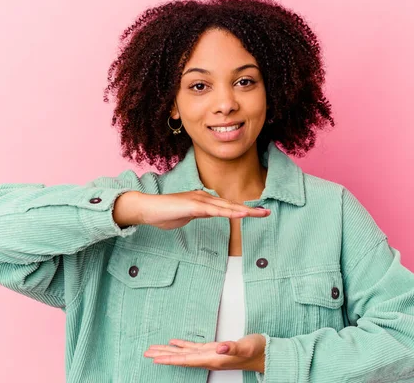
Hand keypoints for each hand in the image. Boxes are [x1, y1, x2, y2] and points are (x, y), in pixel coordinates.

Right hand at [114, 190, 270, 229]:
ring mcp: (199, 200)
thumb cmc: (162, 214)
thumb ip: (197, 215)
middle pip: (231, 204)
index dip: (241, 210)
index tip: (256, 214)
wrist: (146, 208)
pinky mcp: (194, 205)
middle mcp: (203, 197)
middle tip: (267, 213)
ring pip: (227, 206)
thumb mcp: (185, 216)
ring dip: (245, 210)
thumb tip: (206, 215)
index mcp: (202, 200)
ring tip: (261, 214)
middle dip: (250, 209)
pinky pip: (215, 210)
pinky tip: (241, 214)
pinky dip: (229, 212)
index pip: (226, 206)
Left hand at [143, 333, 265, 373]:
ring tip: (155, 349)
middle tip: (147, 353)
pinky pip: (194, 348)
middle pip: (182, 358)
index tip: (156, 359)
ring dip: (170, 351)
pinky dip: (183, 345)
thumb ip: (233, 347)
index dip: (171, 359)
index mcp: (214, 359)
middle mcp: (210, 359)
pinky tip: (175, 343)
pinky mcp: (215, 350)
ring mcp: (211, 355)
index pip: (188, 360)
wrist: (267, 355)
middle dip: (164, 356)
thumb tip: (220, 347)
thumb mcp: (247, 346)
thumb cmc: (258, 351)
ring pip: (185, 353)